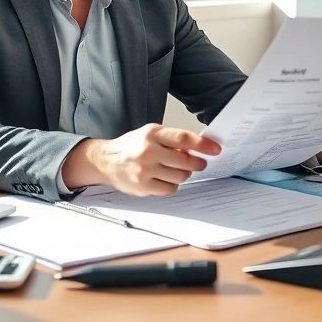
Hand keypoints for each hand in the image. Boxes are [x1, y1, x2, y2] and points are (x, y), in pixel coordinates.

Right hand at [62, 124, 220, 195]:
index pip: (183, 138)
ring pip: (180, 176)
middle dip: (197, 163)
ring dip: (184, 174)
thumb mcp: (150, 134)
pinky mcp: (143, 186)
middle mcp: (148, 151)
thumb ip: (171, 140)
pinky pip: (170, 189)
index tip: (215, 149)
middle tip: (200, 163)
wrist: (106, 161)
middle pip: (184, 161)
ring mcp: (145, 170)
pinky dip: (173, 185)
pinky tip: (166, 178)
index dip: (203, 145)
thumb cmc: (131, 147)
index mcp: (151, 134)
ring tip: (177, 170)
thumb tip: (197, 148)